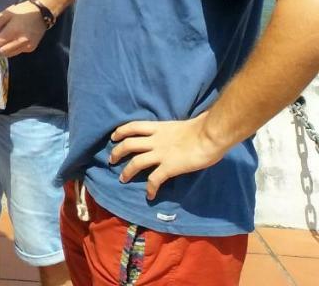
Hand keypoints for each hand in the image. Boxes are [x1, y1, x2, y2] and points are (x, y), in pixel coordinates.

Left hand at [0, 1, 47, 57]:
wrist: (41, 13)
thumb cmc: (21, 11)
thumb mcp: (4, 14)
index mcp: (14, 30)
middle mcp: (22, 41)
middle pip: (2, 52)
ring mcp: (28, 46)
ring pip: (9, 55)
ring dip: (3, 49)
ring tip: (4, 39)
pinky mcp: (31, 49)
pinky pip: (16, 52)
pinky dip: (12, 48)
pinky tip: (14, 39)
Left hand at [109, 111, 228, 199]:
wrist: (210, 135)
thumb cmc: (203, 128)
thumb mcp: (180, 126)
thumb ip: (172, 132)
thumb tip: (174, 136)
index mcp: (158, 128)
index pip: (133, 126)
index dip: (120, 131)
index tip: (114, 137)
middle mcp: (155, 140)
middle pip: (128, 144)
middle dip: (117, 152)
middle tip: (111, 160)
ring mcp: (161, 154)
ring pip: (136, 162)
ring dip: (127, 171)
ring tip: (122, 179)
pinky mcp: (169, 167)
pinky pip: (154, 179)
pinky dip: (150, 188)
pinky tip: (149, 195)